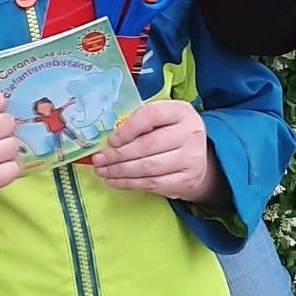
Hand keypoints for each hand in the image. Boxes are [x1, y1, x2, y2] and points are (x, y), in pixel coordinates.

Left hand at [91, 100, 222, 203]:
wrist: (197, 157)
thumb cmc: (169, 133)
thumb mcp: (160, 119)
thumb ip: (138, 122)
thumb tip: (107, 139)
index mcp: (181, 111)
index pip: (151, 115)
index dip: (127, 128)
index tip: (110, 140)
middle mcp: (191, 133)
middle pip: (147, 145)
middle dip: (117, 154)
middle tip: (99, 159)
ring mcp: (191, 159)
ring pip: (147, 168)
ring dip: (119, 171)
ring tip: (102, 171)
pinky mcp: (187, 180)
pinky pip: (152, 184)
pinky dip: (128, 183)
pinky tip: (114, 181)